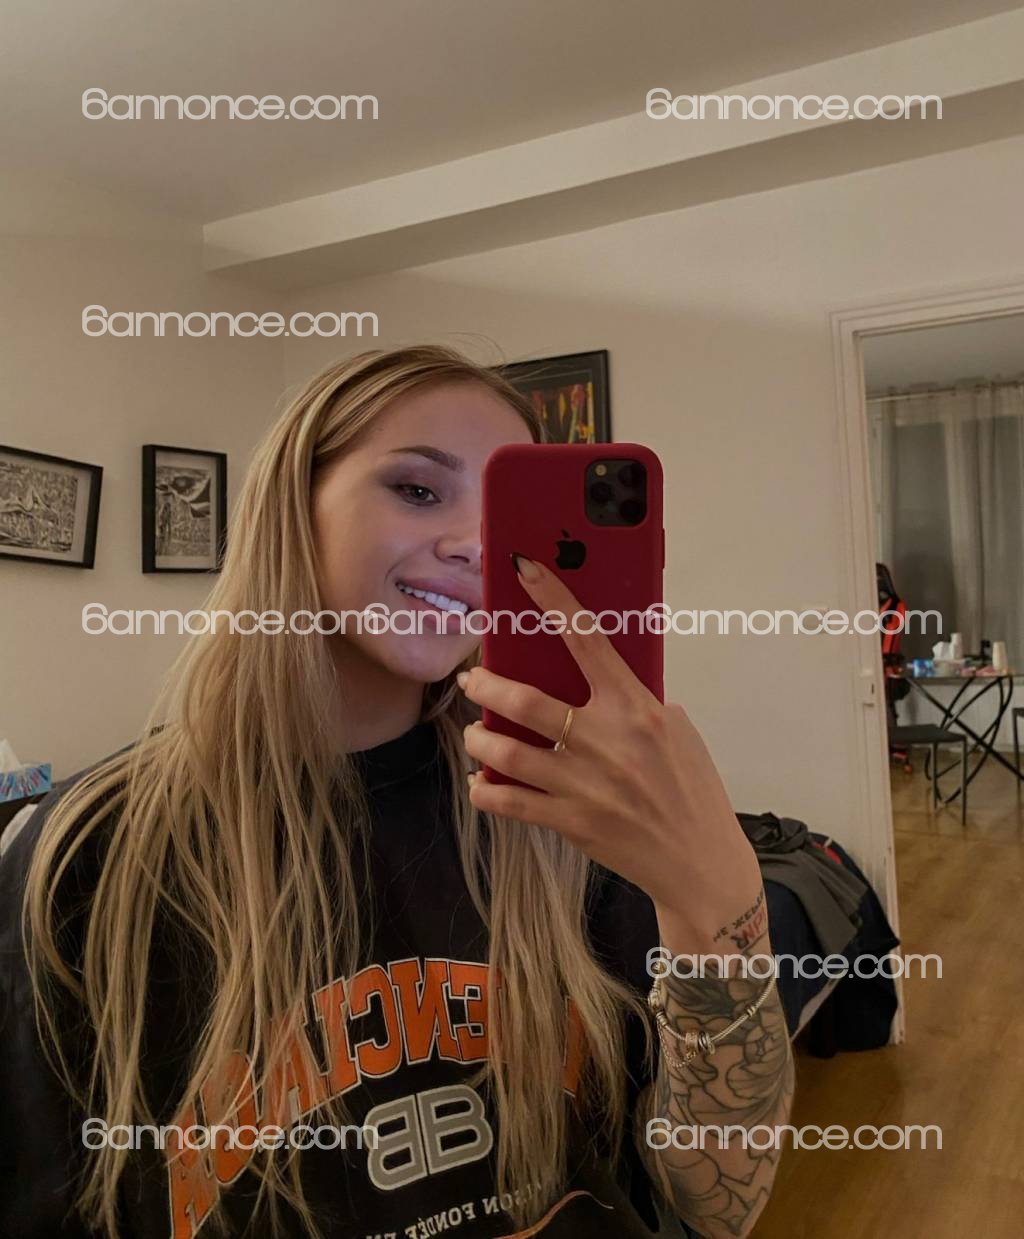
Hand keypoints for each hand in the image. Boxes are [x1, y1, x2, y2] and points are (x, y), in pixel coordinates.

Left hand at [458, 553, 764, 952]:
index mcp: (638, 709)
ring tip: (474, 735)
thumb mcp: (677, 732)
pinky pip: (512, 803)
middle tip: (473, 682)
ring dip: (480, 740)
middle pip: (527, 703)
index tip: (525, 571)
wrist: (702, 864)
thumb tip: (591, 681)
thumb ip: (633, 705)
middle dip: (487, 687)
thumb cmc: (692, 791)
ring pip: (508, 755)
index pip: (588, 639)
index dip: (553, 600)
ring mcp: (587, 786)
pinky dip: (487, 791)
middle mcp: (608, 742)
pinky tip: (480, 784)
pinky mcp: (574, 824)